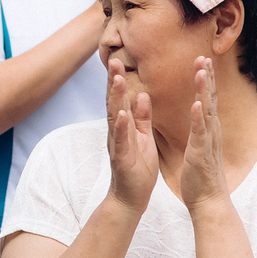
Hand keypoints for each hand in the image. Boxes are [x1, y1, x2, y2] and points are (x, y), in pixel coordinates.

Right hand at [102, 58, 160, 212]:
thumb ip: (142, 117)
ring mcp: (117, 144)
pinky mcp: (122, 158)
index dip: (119, 80)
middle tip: (113, 60)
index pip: (120, 99)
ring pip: (115, 117)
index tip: (118, 60)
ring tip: (116, 79)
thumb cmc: (138, 168)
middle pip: (114, 103)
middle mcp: (117, 133)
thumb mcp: (143, 137)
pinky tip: (121, 114)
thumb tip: (143, 95)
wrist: (132, 198)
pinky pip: (121, 140)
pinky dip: (121, 126)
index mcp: (125, 127)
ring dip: (115, 98)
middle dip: (113, 82)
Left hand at [176, 58, 228, 212]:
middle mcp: (211, 132)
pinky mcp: (200, 154)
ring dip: (204, 90)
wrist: (208, 201)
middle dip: (207, 77)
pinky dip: (199, 118)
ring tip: (201, 71)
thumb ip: (200, 130)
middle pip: (210, 99)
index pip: (207, 99)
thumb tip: (200, 117)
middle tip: (204, 55)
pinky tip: (197, 104)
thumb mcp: (200, 146)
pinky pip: (200, 133)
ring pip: (206, 111)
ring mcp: (207, 142)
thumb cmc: (201, 175)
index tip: (202, 59)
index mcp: (208, 130)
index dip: (205, 80)